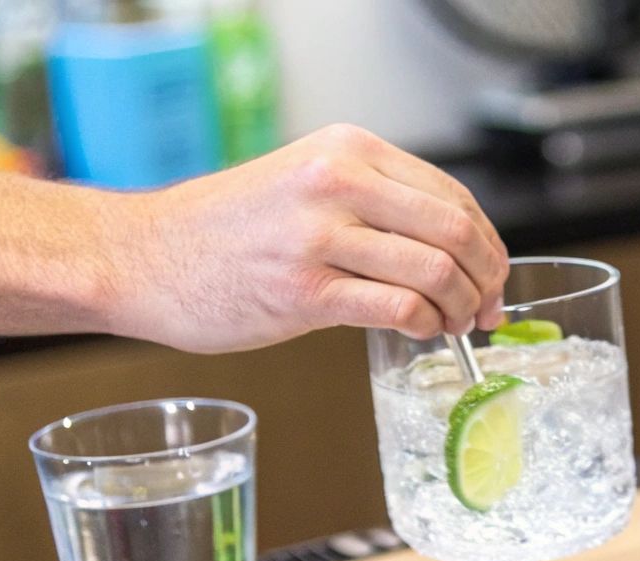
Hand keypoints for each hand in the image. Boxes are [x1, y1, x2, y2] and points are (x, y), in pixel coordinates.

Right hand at [114, 124, 509, 353]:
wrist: (144, 256)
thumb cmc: (227, 230)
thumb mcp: (305, 184)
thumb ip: (372, 202)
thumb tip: (450, 248)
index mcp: (346, 149)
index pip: (452, 195)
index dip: (488, 243)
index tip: (495, 276)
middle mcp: (337, 182)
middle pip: (455, 231)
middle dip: (487, 278)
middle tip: (487, 309)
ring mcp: (320, 236)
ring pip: (435, 270)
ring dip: (461, 308)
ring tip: (454, 326)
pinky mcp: (304, 291)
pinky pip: (397, 308)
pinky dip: (424, 325)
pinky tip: (420, 332)